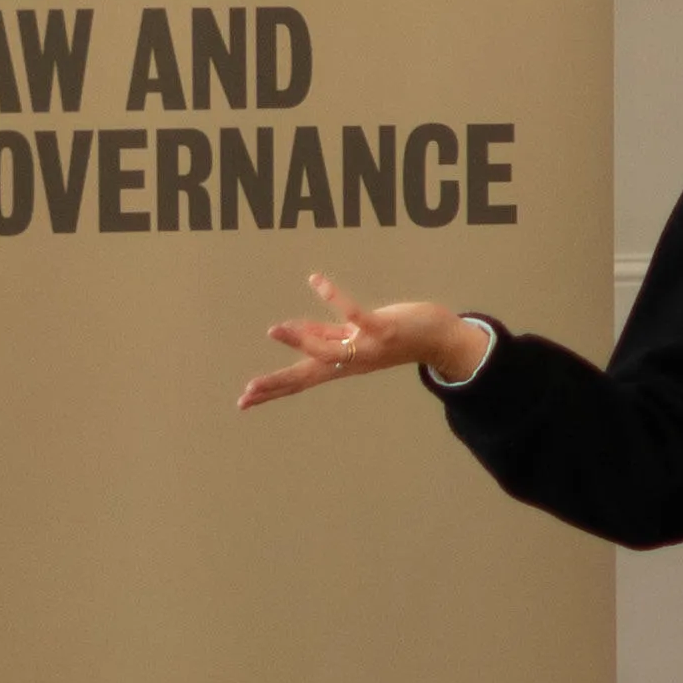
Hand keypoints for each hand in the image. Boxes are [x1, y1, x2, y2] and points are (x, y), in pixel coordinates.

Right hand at [238, 275, 482, 410]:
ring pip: (326, 349)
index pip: (299, 380)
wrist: (438, 340)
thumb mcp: (352, 338)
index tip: (244, 400)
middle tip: (248, 392)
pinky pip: (353, 314)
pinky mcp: (382, 329)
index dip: (272, 389)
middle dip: (276, 383)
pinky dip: (334, 297)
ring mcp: (366, 348)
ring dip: (299, 339)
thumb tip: (291, 330)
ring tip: (272, 329)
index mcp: (339, 365)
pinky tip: (316, 281)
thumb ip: (322, 335)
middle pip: (306, 375)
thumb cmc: (392, 336)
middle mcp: (350, 361)